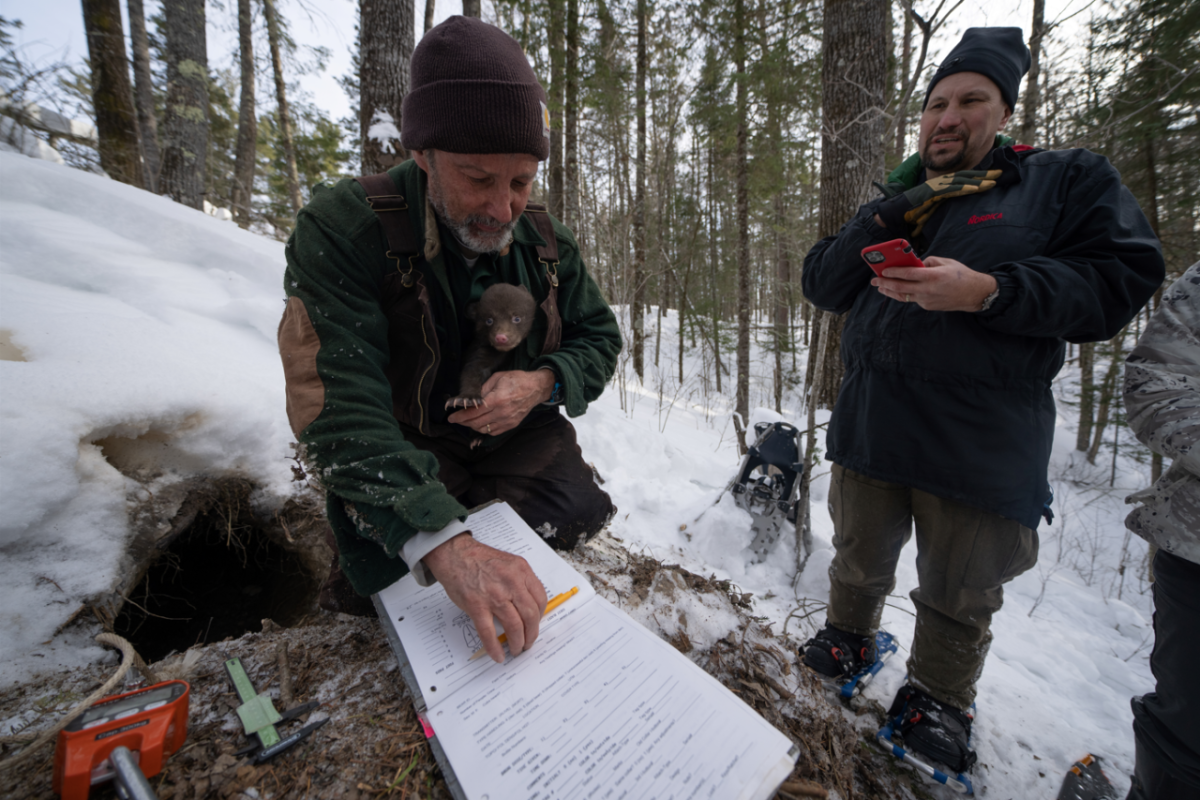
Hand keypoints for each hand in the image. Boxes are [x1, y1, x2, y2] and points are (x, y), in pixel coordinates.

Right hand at [421, 533, 548, 662]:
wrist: (455, 554)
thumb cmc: (479, 559)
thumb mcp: (508, 563)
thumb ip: (519, 581)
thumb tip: (526, 606)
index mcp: (521, 571)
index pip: (540, 599)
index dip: (540, 616)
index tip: (536, 623)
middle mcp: (511, 582)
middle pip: (530, 616)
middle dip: (531, 634)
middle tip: (528, 642)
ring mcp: (494, 595)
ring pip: (514, 626)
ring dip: (517, 642)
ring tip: (516, 649)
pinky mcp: (477, 605)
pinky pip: (489, 632)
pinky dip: (495, 647)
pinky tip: (498, 655)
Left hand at [447, 369, 554, 436]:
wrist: (536, 388)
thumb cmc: (517, 380)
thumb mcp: (497, 378)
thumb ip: (483, 389)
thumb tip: (471, 398)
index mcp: (497, 399)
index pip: (474, 412)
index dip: (460, 416)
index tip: (451, 418)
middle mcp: (502, 412)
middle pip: (476, 423)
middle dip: (463, 422)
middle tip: (456, 419)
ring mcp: (507, 420)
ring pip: (484, 429)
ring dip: (473, 426)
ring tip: (467, 421)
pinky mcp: (511, 424)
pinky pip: (493, 431)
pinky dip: (484, 429)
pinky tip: (480, 424)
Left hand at [871, 256, 997, 311]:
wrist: (973, 294)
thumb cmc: (960, 275)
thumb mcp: (946, 262)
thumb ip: (928, 262)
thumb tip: (914, 263)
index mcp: (933, 276)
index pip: (908, 274)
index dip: (893, 272)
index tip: (883, 270)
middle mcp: (928, 290)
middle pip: (901, 288)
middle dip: (885, 283)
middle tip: (874, 280)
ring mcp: (927, 300)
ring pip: (904, 296)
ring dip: (890, 292)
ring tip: (880, 287)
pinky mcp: (927, 306)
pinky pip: (913, 299)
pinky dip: (905, 294)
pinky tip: (897, 290)